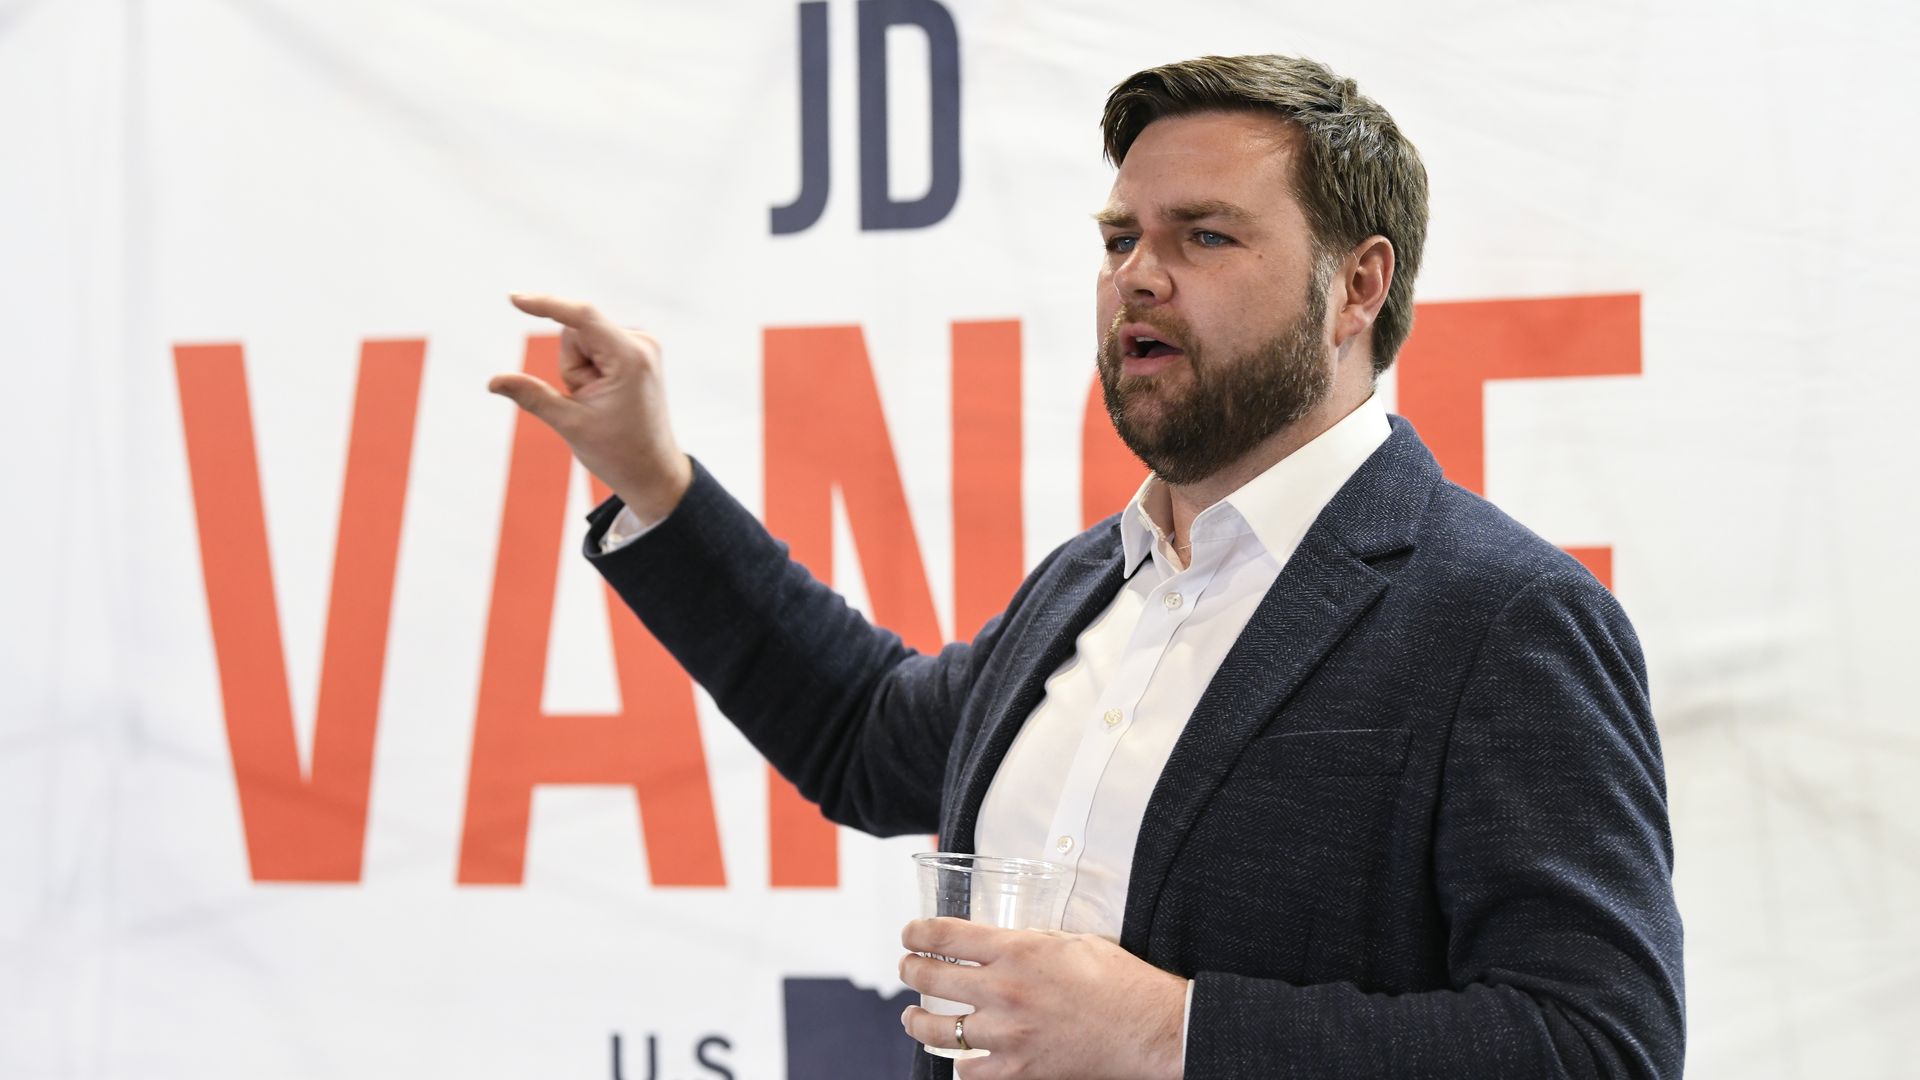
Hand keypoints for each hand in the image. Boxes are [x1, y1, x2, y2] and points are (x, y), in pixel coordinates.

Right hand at [491, 293, 693, 522]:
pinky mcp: (636, 350)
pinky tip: (607, 394)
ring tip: (600, 401)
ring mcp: (642, 345)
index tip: (514, 298)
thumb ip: (531, 396)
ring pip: (582, 340)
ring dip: (580, 370)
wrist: (651, 471)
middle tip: (588, 402)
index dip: (546, 304)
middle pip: (576, 332)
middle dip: (570, 365)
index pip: (582, 317)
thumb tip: (492, 382)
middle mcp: (641, 343)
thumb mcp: (569, 424)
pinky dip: (590, 369)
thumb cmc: (617, 452)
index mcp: (630, 358)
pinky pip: (594, 347)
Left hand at [899, 918, 1185, 1079]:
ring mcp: (1008, 1034)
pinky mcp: (1019, 1070)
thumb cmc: (1119, 981)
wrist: (1149, 1028)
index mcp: (1017, 950)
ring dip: (917, 1021)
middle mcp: (1004, 991)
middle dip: (910, 970)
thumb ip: (1029, 942)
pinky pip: (968, 1071)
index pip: (945, 936)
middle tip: (907, 968)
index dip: (917, 934)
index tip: (909, 934)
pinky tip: (960, 1056)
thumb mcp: (1070, 941)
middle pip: (931, 978)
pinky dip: (960, 1063)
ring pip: (937, 1029)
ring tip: (913, 1017)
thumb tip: (1000, 945)